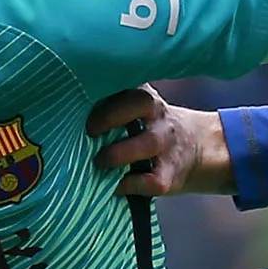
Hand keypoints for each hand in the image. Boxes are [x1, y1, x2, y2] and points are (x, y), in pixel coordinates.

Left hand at [89, 86, 232, 196]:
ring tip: (98, 162)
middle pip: (141, 103)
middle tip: (89, 130)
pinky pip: (150, 180)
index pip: (128, 82)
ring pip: (147, 143)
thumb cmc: (153, 127)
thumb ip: (114, 105)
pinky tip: (113, 187)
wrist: (200, 150)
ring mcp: (167, 145)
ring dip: (118, 153)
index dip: (104, 87)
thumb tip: (67, 107)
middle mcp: (159, 116)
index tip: (80, 96)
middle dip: (110, 115)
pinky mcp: (169, 175)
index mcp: (147, 98)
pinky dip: (128, 184)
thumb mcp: (141, 108)